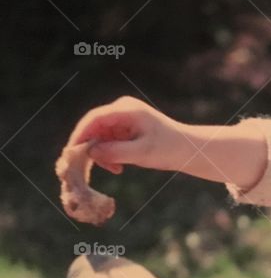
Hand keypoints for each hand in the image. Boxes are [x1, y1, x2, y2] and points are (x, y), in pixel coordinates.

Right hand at [66, 97, 266, 187]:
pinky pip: (107, 142)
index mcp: (126, 109)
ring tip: (116, 169)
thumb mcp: (143, 153)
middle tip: (85, 168)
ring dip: (102, 155)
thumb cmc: (170, 148)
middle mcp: (121, 110)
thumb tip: (91, 153)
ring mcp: (122, 120)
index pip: (94, 119)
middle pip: (93, 127)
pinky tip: (119, 168)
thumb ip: (116, 152)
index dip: (80, 135)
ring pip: (98, 137)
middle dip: (89, 148)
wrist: (190, 150)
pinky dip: (110, 155)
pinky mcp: (124, 130)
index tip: (73, 153)